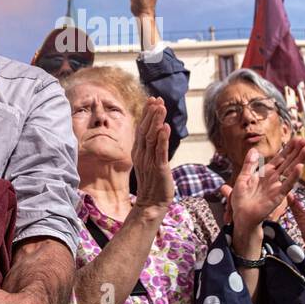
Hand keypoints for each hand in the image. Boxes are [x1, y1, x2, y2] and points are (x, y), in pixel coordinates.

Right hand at [131, 97, 172, 211]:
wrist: (151, 204)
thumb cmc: (153, 182)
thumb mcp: (149, 161)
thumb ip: (151, 146)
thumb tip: (155, 130)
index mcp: (139, 151)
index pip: (142, 128)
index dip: (147, 113)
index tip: (152, 100)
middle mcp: (142, 154)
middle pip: (145, 130)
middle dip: (151, 113)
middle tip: (157, 99)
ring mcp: (149, 161)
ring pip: (152, 138)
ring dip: (156, 121)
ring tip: (161, 107)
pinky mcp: (159, 169)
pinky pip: (160, 152)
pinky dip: (162, 139)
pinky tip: (165, 128)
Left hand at [222, 137, 304, 239]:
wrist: (241, 216)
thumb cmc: (241, 200)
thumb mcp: (243, 178)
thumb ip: (249, 164)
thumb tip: (254, 150)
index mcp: (265, 173)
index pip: (279, 158)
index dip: (287, 149)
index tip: (296, 139)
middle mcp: (273, 179)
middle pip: (287, 162)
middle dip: (296, 151)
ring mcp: (277, 187)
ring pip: (289, 170)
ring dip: (298, 160)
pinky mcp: (277, 196)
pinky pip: (286, 185)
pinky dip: (293, 176)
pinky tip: (299, 167)